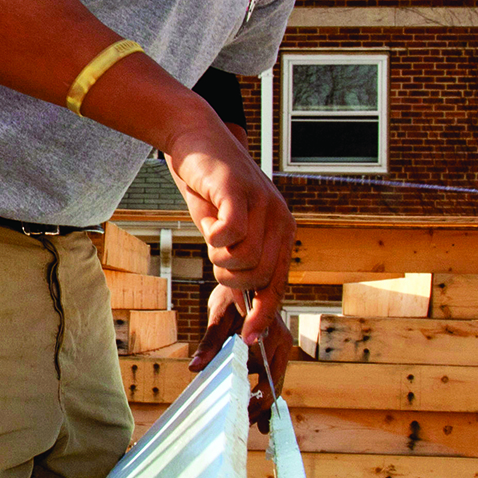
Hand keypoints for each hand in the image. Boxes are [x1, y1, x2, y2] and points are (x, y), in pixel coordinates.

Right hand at [162, 119, 292, 340]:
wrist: (196, 137)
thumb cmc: (209, 187)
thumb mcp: (226, 230)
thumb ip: (237, 260)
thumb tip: (242, 304)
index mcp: (281, 231)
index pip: (279, 284)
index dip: (263, 315)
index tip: (248, 339)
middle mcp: (280, 219)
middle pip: (260, 277)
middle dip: (230, 280)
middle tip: (215, 259)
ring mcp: (263, 204)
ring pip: (245, 259)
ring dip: (220, 258)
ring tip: (212, 237)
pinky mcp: (240, 191)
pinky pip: (232, 233)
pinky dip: (214, 237)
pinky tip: (208, 222)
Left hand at [191, 291, 295, 427]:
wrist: (246, 273)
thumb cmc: (233, 290)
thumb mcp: (219, 314)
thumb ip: (209, 342)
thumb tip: (194, 369)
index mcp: (271, 334)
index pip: (269, 376)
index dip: (258, 398)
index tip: (244, 414)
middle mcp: (280, 341)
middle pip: (275, 383)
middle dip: (263, 407)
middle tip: (249, 428)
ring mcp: (279, 345)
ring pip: (275, 380)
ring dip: (264, 401)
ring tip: (254, 426)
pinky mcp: (272, 347)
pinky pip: (271, 373)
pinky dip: (263, 390)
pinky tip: (256, 409)